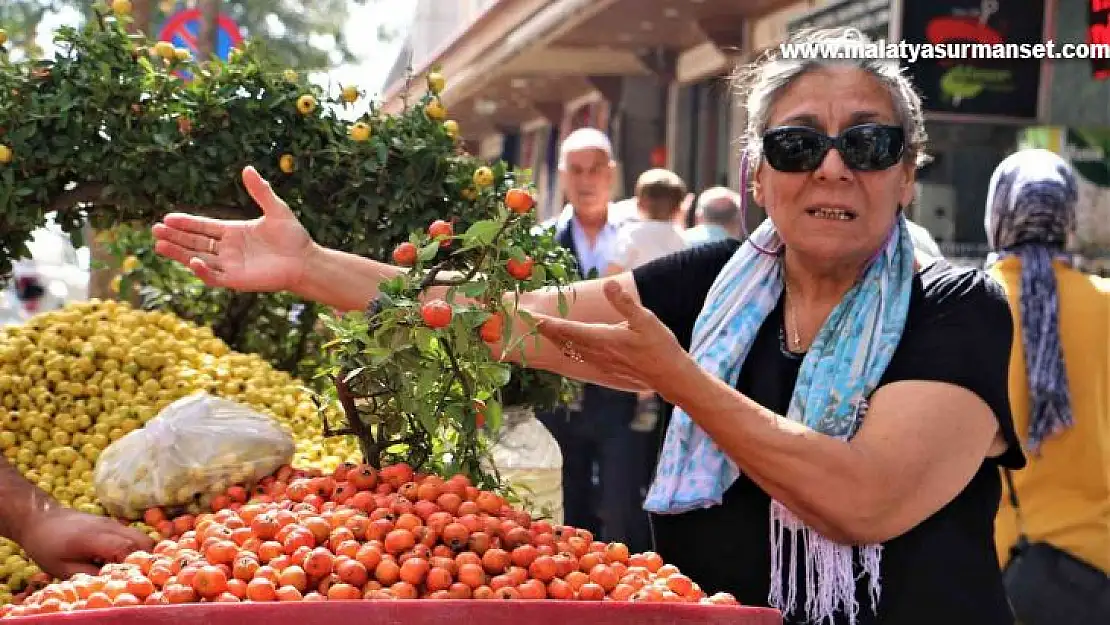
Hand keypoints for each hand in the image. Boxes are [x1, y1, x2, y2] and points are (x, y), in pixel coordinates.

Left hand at [18, 508, 153, 578]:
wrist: (41, 519)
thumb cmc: (47, 547)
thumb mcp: (61, 568)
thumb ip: (87, 575)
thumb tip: (111, 582)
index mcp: (93, 538)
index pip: (126, 548)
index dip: (133, 564)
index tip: (130, 578)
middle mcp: (109, 527)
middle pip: (143, 541)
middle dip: (144, 559)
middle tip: (132, 575)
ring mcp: (113, 523)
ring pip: (142, 537)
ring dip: (140, 553)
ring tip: (125, 568)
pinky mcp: (114, 523)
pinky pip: (133, 535)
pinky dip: (134, 547)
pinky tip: (118, 558)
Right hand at [152, 166, 313, 291]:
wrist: (306, 261)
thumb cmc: (293, 237)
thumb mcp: (276, 209)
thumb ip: (261, 191)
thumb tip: (247, 168)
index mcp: (233, 232)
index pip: (203, 227)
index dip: (186, 223)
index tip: (167, 217)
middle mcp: (227, 249)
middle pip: (195, 242)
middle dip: (175, 236)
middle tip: (155, 229)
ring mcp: (230, 265)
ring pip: (198, 259)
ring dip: (180, 253)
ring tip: (160, 244)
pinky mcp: (236, 280)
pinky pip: (214, 277)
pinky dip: (203, 270)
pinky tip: (193, 261)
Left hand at [531, 280, 693, 399]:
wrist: (670, 376)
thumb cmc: (659, 346)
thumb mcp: (645, 319)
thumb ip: (625, 302)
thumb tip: (610, 283)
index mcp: (604, 338)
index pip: (569, 330)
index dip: (549, 324)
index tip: (533, 318)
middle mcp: (598, 353)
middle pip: (565, 342)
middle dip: (547, 332)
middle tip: (532, 322)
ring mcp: (602, 363)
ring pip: (571, 352)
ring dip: (557, 341)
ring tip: (546, 332)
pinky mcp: (607, 369)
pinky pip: (581, 359)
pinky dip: (570, 351)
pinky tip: (570, 348)